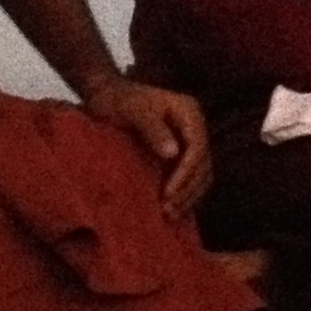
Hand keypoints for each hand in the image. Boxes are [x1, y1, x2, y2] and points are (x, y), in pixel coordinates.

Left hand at [82, 75, 211, 216]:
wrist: (107, 96)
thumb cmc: (118, 100)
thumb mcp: (134, 111)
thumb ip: (152, 129)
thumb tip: (173, 154)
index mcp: (189, 112)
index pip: (197, 148)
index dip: (186, 174)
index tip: (168, 194)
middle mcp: (195, 127)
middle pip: (203, 164)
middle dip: (188, 190)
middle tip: (168, 211)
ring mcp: (189, 140)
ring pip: (201, 174)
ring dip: (189, 196)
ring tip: (169, 215)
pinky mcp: (181, 153)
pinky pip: (191, 177)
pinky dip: (184, 193)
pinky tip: (172, 208)